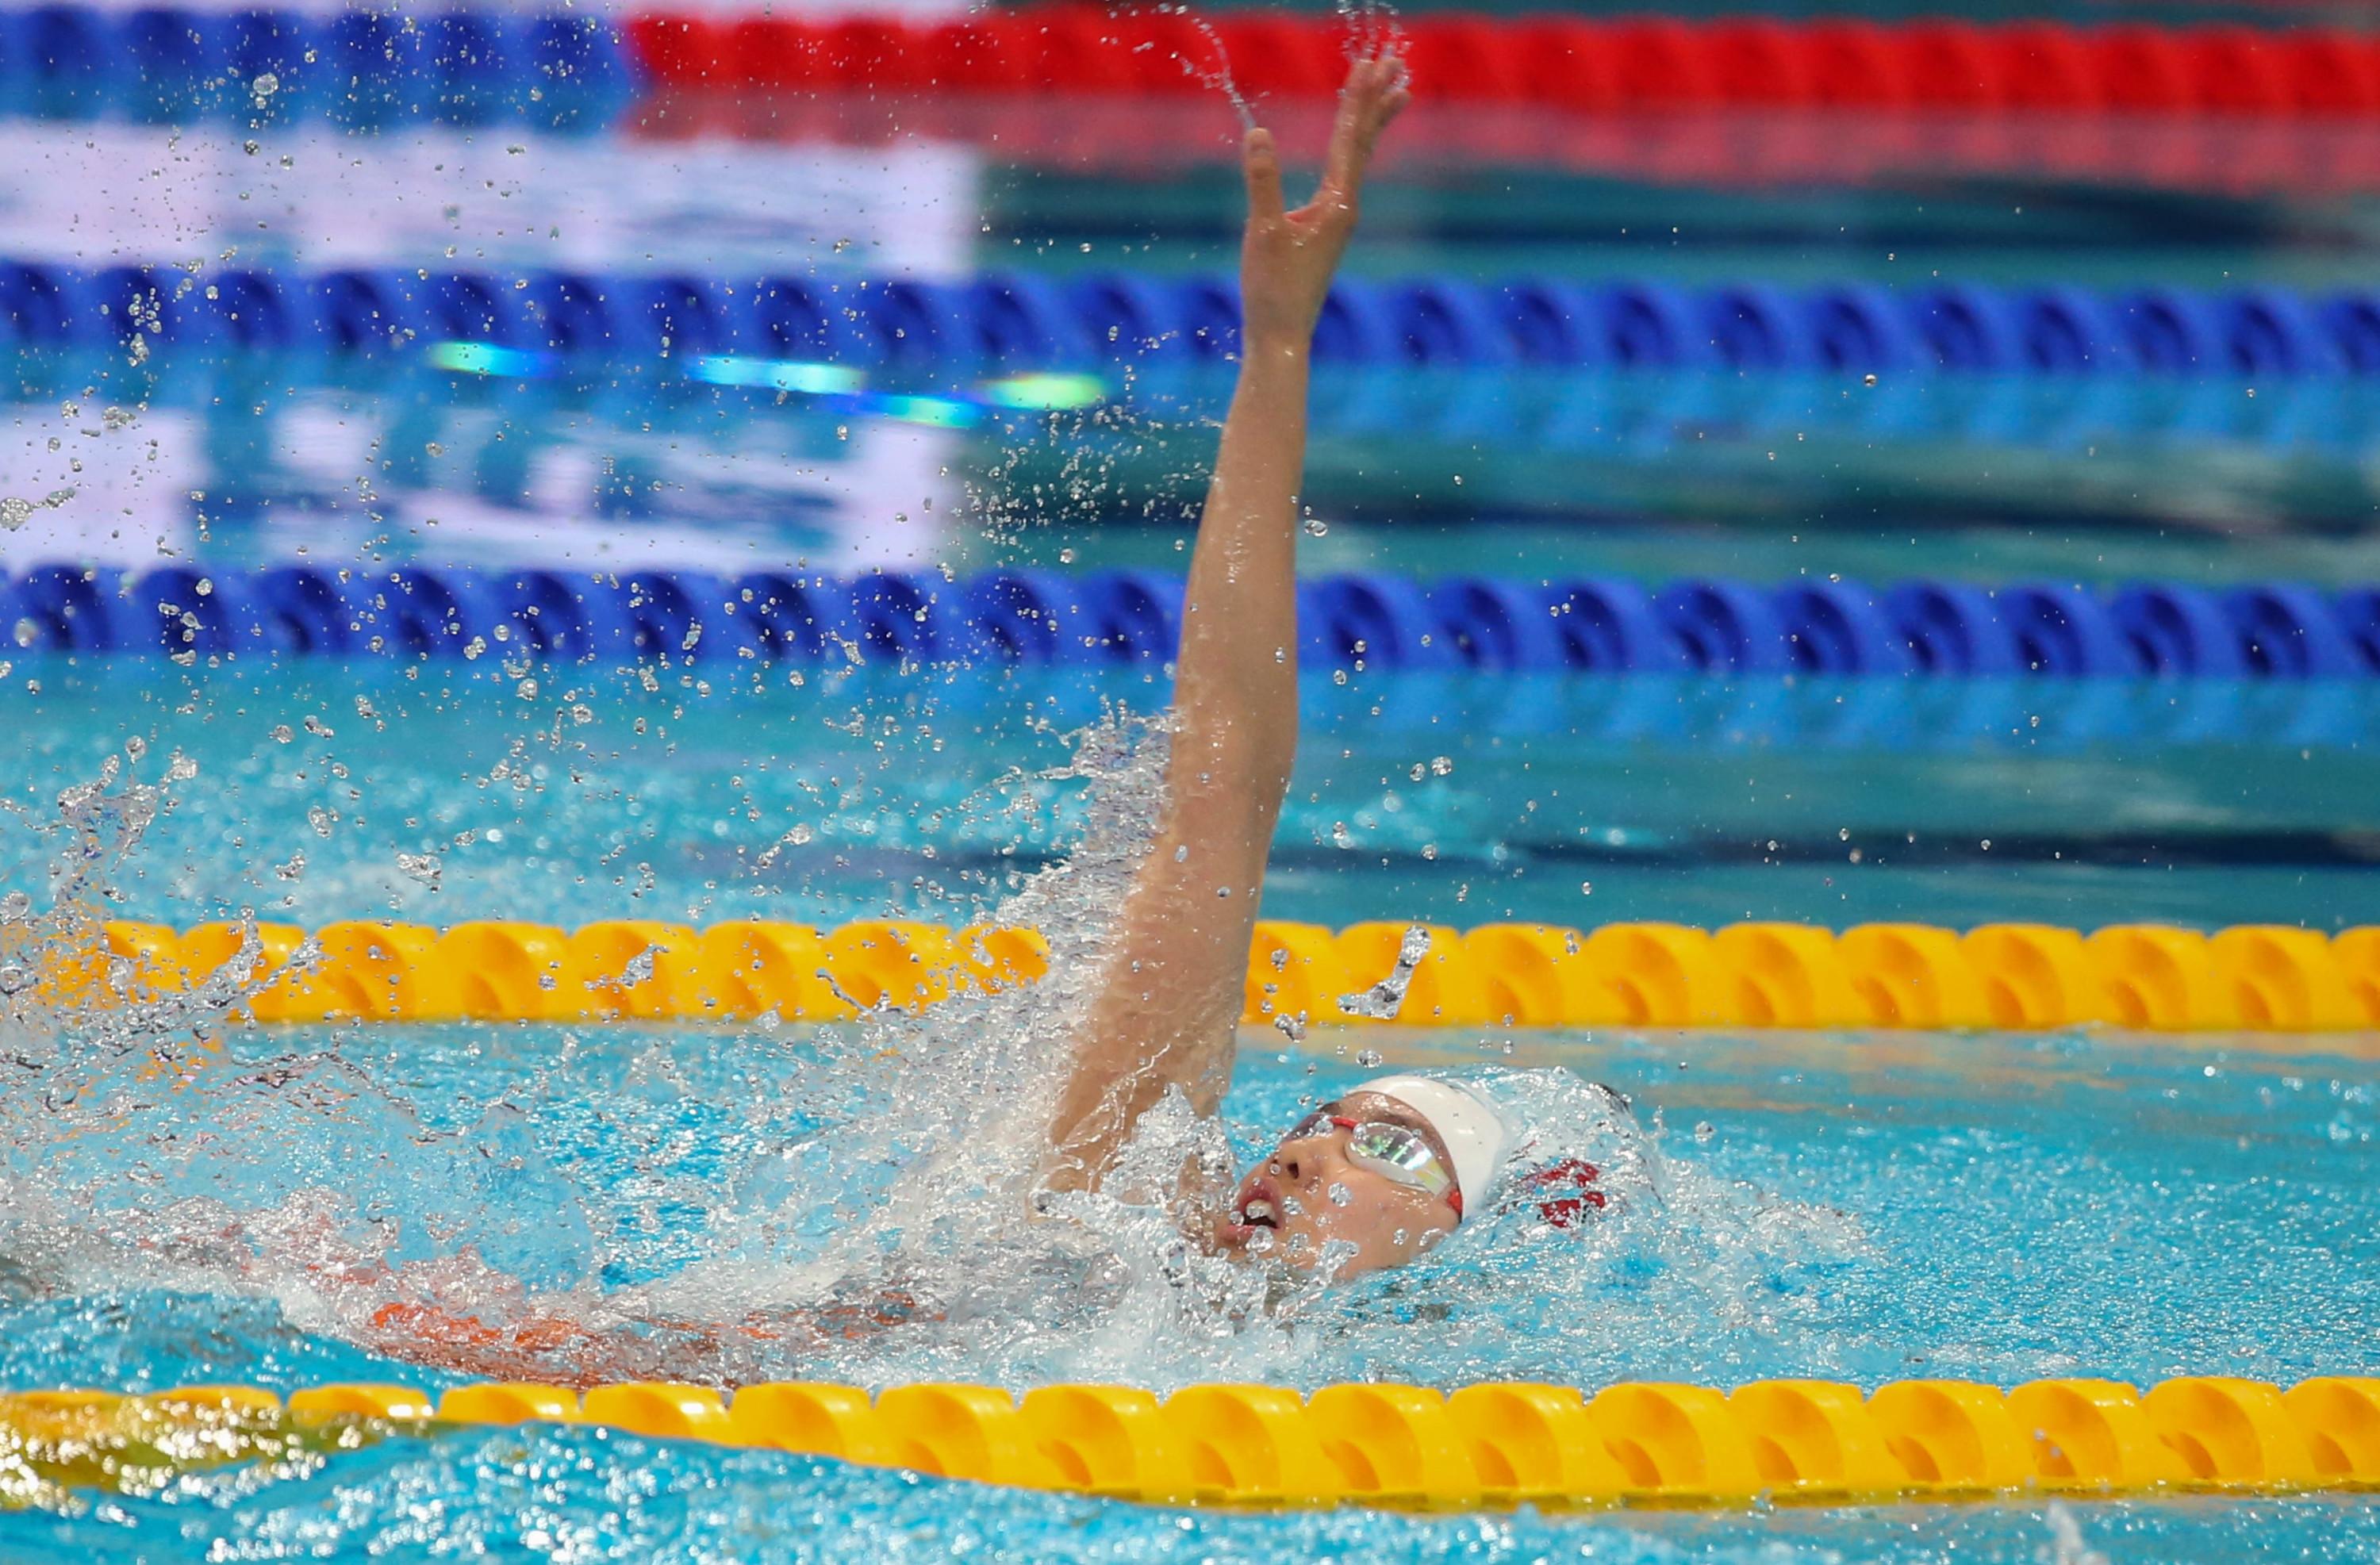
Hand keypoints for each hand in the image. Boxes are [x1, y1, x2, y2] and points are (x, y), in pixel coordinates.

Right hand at [1238, 53, 1409, 354]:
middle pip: (1366, 141)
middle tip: (1394, 61)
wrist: (1282, 336)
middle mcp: (1346, 207)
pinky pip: (1347, 174)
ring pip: (1360, 157)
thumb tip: (1258, 133)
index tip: (1370, 63)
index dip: (1358, 97)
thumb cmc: (1271, 289)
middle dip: (1377, 99)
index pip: (1350, 138)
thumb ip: (1262, 181)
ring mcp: (1339, 218)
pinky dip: (1354, 148)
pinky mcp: (1327, 228)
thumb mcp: (1261, 232)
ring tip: (1394, 90)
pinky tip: (1352, 147)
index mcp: (1337, 204)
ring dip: (1372, 120)